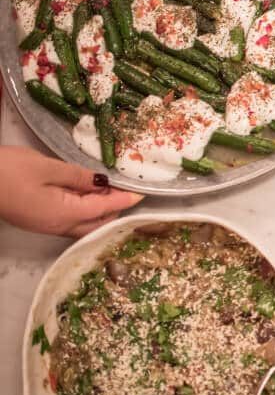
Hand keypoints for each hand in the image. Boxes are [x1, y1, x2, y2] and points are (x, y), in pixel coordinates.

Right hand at [0, 146, 143, 237]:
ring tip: (110, 190)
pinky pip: (71, 221)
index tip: (142, 192)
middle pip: (98, 223)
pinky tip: (87, 195)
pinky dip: (85, 210)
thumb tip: (105, 182)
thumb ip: (80, 177)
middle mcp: (60, 227)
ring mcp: (48, 226)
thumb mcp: (48, 168)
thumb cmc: (7, 172)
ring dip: (101, 211)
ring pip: (85, 225)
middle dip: (116, 209)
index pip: (106, 208)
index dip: (125, 199)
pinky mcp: (39, 221)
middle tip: (127, 189)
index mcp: (66, 214)